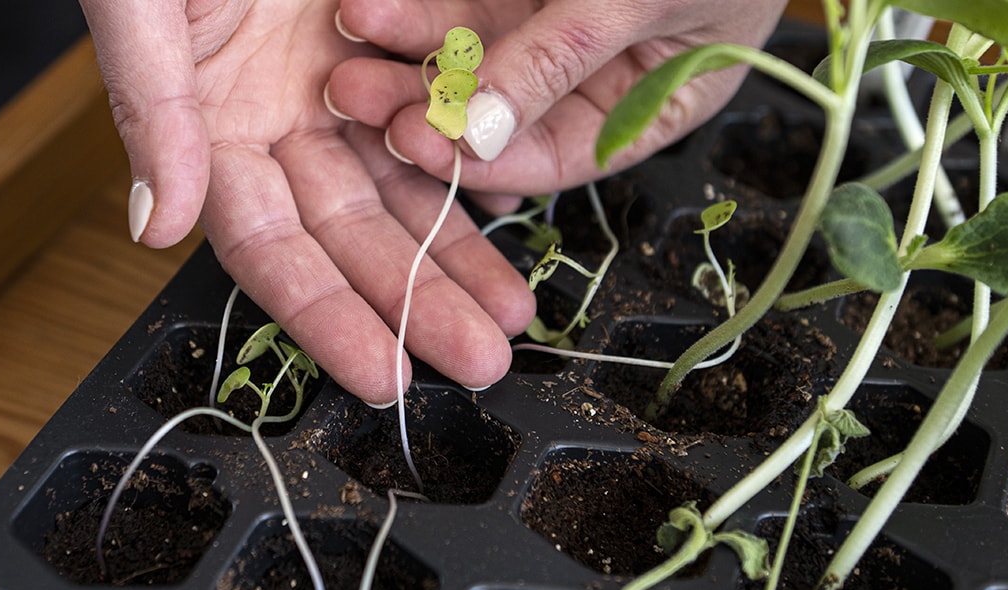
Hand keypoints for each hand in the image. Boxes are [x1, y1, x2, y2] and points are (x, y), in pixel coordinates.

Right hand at [79, 0, 534, 405]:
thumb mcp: (144, 5)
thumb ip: (152, 110)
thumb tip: (156, 227)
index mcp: (209, 130)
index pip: (270, 250)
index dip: (324, 316)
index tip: (382, 376)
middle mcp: (277, 124)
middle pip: (353, 235)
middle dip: (417, 302)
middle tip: (482, 361)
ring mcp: (334, 86)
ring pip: (405, 189)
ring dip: (458, 253)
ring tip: (513, 313)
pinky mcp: (387, 42)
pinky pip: (438, 117)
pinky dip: (473, 164)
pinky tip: (513, 210)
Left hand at [328, 0, 786, 212]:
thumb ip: (557, 61)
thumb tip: (475, 136)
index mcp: (651, 100)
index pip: (558, 153)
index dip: (485, 157)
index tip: (418, 143)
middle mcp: (596, 65)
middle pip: (498, 103)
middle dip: (424, 98)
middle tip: (356, 90)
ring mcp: (552, 12)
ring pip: (467, 42)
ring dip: (407, 38)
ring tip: (355, 20)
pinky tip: (373, 0)